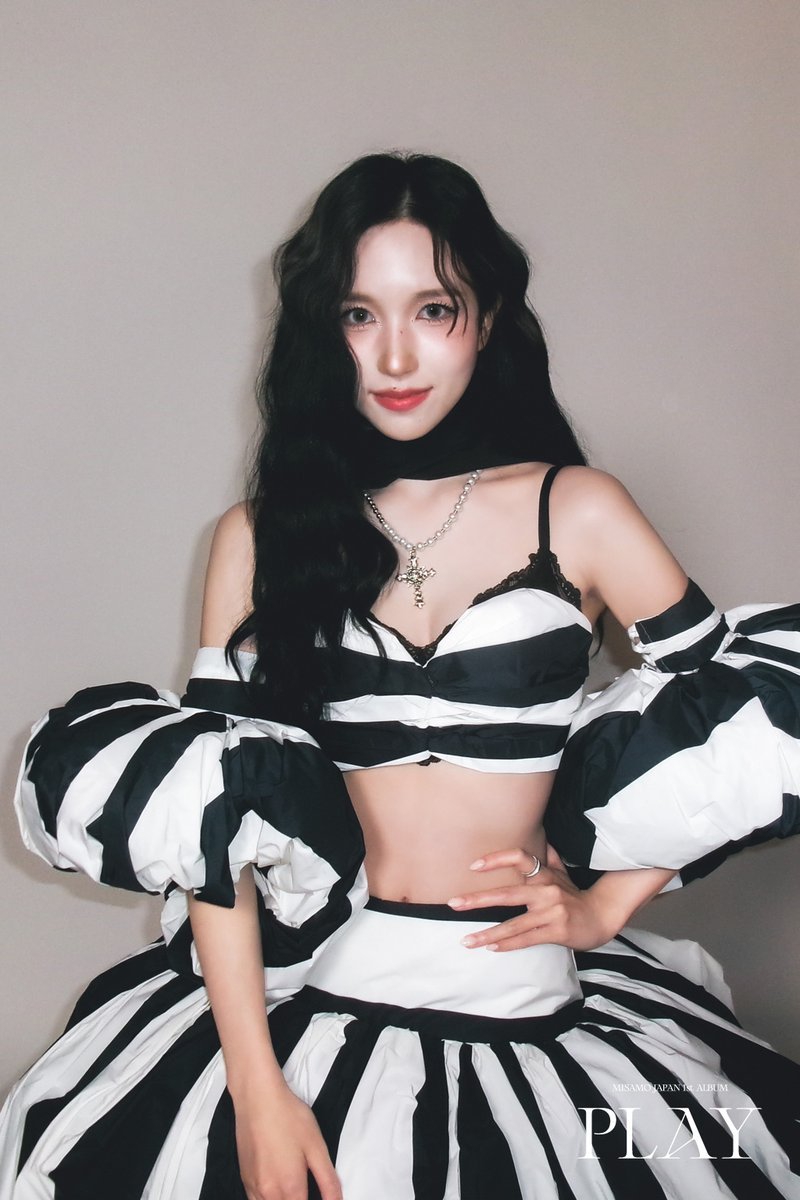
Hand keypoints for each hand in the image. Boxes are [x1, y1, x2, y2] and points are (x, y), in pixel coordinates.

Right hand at [234, 1078, 341, 1199]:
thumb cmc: (288, 1117)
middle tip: (307, 1191)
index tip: (320, 1198)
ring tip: (295, 1191)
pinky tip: (278, 1187)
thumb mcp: (317, 1147)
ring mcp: (253, 1187)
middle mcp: (269, 1193)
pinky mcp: (244, 1179)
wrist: (258, 1098)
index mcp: (290, 1187)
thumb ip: (328, 1181)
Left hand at [447, 845, 617, 952]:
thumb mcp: (562, 872)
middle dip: (477, 899)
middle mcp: (546, 890)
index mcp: (544, 874)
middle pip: (507, 893)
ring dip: (487, 934)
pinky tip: (491, 948)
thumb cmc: (575, 895)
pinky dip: (508, 945)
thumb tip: (540, 838)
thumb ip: (548, 857)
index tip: (474, 866)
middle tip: (453, 903)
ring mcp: (551, 912)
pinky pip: (527, 939)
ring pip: (513, 923)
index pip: (519, 857)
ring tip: (466, 940)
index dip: (496, 859)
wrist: (602, 917)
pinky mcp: (557, 931)